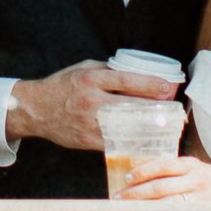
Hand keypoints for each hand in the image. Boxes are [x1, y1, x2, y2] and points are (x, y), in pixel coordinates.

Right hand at [3, 60, 178, 152]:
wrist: (36, 109)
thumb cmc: (62, 86)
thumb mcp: (83, 68)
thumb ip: (108, 71)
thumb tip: (138, 74)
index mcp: (91, 79)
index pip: (127, 80)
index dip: (151, 84)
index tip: (168, 87)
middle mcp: (91, 101)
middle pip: (132, 106)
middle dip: (156, 108)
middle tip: (174, 109)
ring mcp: (90, 123)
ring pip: (127, 127)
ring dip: (149, 127)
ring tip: (166, 125)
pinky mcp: (88, 140)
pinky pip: (116, 142)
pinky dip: (133, 141)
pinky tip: (147, 140)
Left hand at [119, 154, 210, 199]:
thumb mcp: (199, 171)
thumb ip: (178, 174)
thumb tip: (145, 181)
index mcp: (192, 165)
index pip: (162, 165)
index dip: (142, 172)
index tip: (126, 179)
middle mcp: (196, 179)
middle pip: (160, 186)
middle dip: (136, 193)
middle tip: (119, 199)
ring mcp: (201, 198)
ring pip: (168, 204)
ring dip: (146, 208)